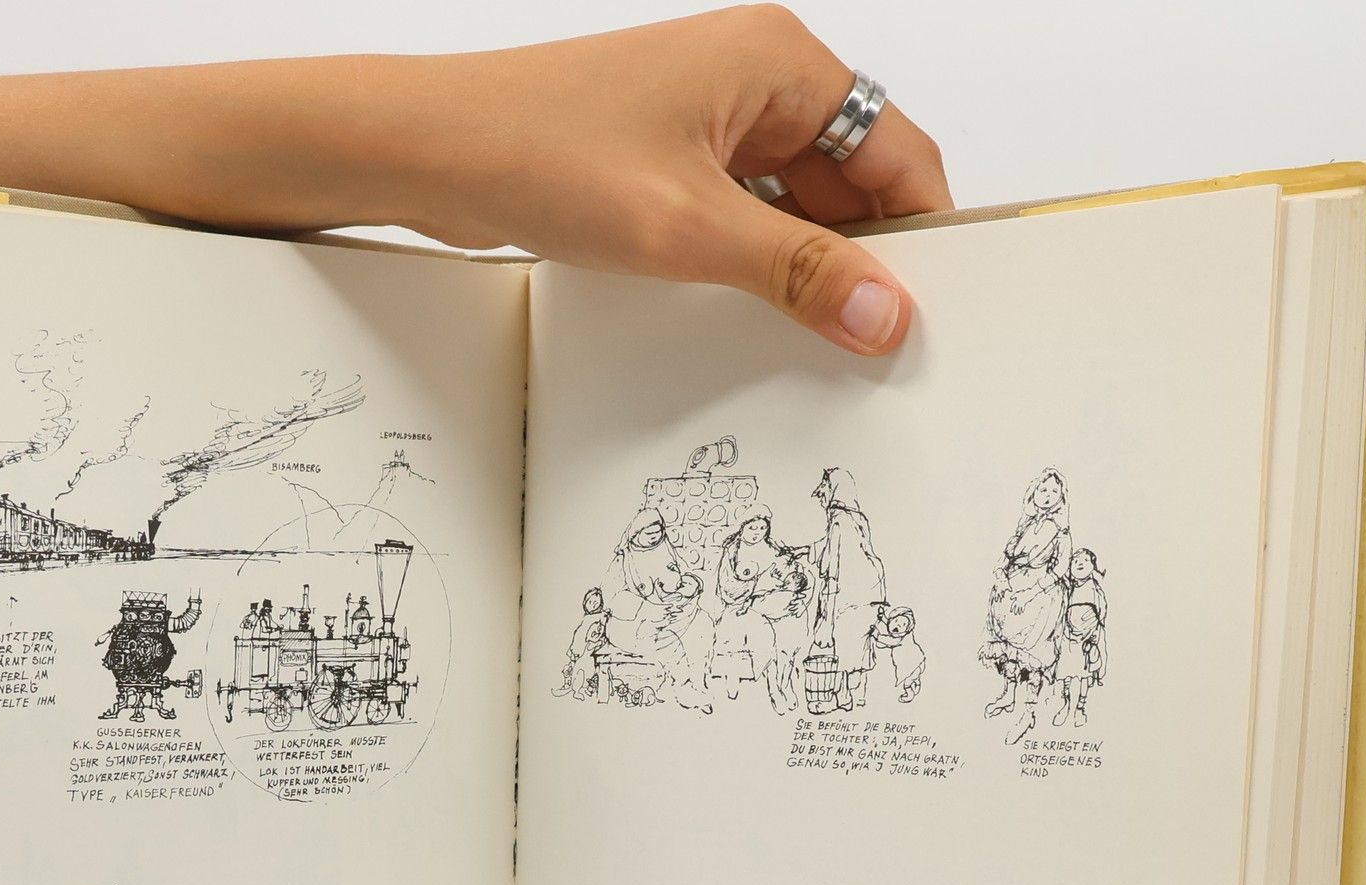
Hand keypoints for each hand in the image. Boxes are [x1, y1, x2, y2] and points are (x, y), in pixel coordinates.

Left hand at [390, 10, 949, 353]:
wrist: (434, 152)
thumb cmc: (542, 152)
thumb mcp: (689, 228)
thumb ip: (795, 273)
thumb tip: (882, 312)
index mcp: (779, 62)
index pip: (897, 150)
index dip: (921, 232)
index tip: (931, 308)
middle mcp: (754, 79)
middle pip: (851, 180)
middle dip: (862, 258)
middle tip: (874, 342)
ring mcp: (710, 119)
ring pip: (795, 203)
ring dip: (803, 268)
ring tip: (815, 339)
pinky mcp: (671, 158)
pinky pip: (743, 214)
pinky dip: (755, 263)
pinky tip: (752, 315)